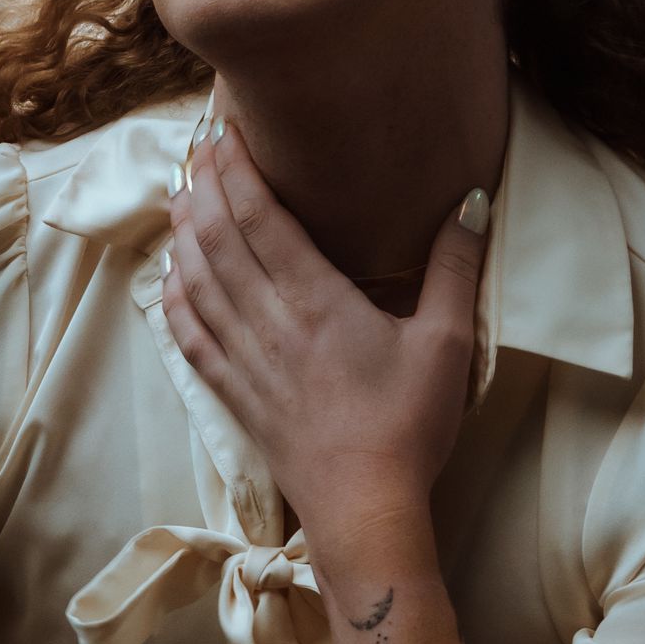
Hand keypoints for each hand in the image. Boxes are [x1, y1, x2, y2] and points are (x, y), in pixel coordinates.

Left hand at [160, 125, 490, 556]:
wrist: (366, 512)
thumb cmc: (409, 427)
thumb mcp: (447, 343)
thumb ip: (456, 268)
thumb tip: (473, 201)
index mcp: (316, 301)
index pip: (260, 219)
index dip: (237, 170)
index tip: (225, 131)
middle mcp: (268, 323)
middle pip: (219, 240)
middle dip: (205, 187)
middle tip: (199, 147)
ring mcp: (245, 361)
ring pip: (198, 282)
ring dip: (184, 233)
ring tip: (178, 194)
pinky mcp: (237, 396)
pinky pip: (191, 336)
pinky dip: (176, 298)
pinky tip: (172, 276)